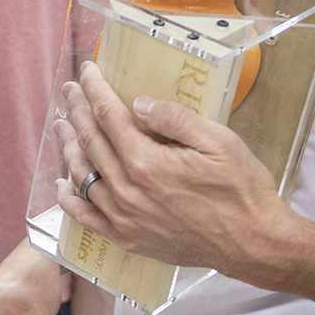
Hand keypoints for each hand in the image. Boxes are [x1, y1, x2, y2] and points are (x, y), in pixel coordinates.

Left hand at [55, 61, 289, 273]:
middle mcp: (127, 190)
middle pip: (90, 141)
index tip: (88, 72)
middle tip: (70, 91)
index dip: (95, 90)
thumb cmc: (242, 190)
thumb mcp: (219, 142)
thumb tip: (140, 103)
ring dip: (68, 148)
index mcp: (146, 162)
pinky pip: (87, 217)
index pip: (108, 115)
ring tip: (61, 126)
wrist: (253, 243)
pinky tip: (62, 184)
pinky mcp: (128, 238)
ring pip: (82, 176)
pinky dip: (70, 199)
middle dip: (78, 111)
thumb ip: (175, 119)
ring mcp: (124, 217)